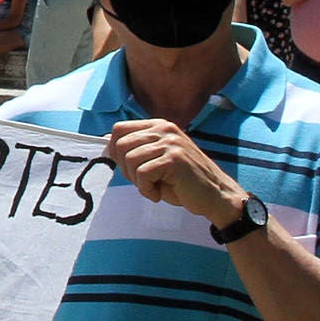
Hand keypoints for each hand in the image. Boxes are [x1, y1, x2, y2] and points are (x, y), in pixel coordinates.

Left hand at [106, 117, 247, 226]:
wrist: (214, 195)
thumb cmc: (182, 181)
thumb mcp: (156, 160)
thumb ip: (135, 149)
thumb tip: (105, 141)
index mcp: (158, 126)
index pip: (119, 129)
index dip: (115, 151)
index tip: (128, 168)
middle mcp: (164, 129)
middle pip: (121, 144)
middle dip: (125, 169)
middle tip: (144, 181)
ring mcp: (170, 142)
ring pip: (130, 160)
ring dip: (137, 181)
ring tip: (154, 187)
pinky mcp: (174, 159)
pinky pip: (143, 174)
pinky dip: (147, 190)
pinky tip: (160, 193)